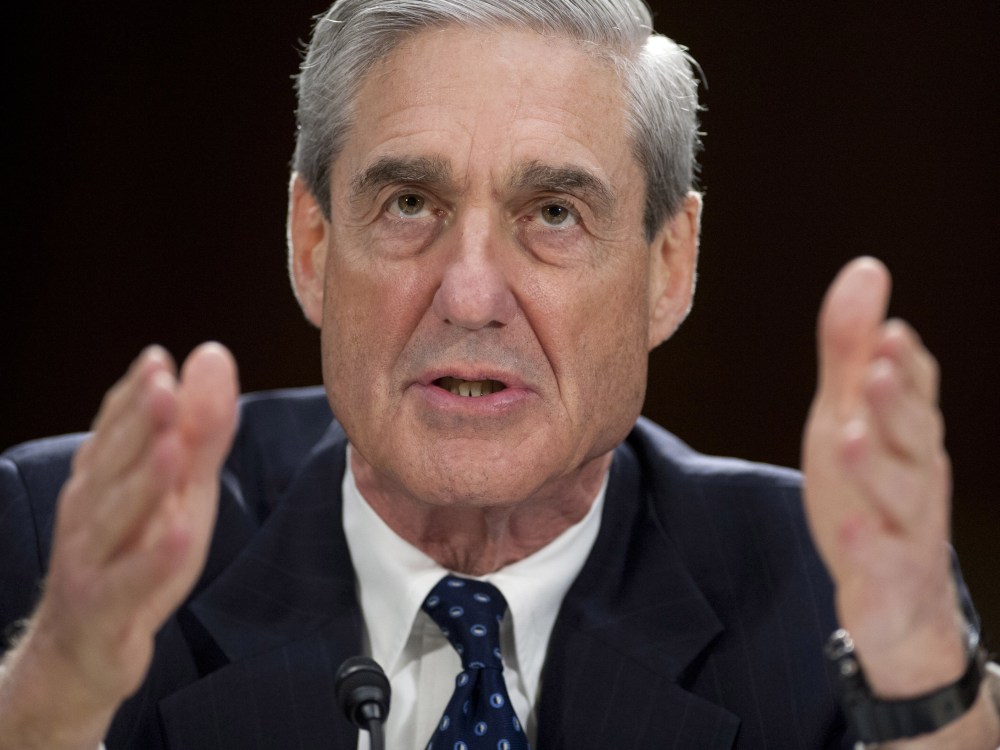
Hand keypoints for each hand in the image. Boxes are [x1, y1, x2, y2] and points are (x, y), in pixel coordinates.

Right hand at [0, 343, 237, 747]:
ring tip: (170, 449)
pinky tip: (179, 535)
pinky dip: (153, 560)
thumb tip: (212, 355)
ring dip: (142, 482)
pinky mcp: (105, 610)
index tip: (158, 359)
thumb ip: (200, 428)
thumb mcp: (180, 490)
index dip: (135, 394)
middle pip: (113, 464)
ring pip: (114, 518)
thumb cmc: (136, 555)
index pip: (117, 428)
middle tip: (162, 385)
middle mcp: (89, 512)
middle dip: (137, 424)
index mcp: (105, 477)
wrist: (81, 652)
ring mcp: (92, 561)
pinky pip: (129, 584)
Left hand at [801, 257, 964, 695]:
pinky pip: (884, 565)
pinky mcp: (886, 578)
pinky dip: (870, 550)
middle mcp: (917, 476)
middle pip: (914, 438)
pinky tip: (850, 531)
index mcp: (907, 433)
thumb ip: (852, 349)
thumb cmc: (871, 487)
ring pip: (903, 498)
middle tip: (879, 368)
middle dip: (898, 403)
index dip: (905, 364)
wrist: (897, 593)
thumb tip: (867, 267)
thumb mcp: (850, 412)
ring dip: (878, 468)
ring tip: (849, 438)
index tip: (889, 333)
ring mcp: (907, 529)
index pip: (916, 392)